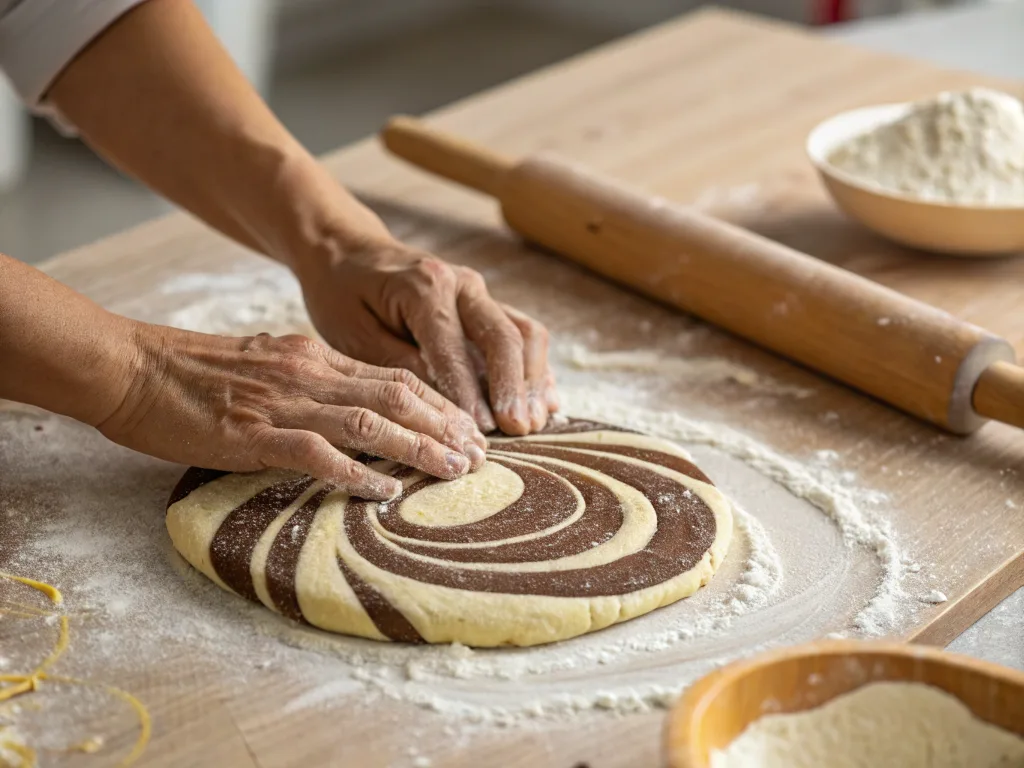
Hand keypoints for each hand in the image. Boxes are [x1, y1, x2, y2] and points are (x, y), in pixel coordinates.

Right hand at [100, 323, 486, 499]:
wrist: (132, 367)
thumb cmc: (194, 373)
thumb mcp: (265, 364)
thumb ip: (308, 381)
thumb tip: (347, 405)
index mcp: (314, 357)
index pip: (394, 377)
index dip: (440, 403)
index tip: (469, 428)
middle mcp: (309, 374)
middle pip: (398, 395)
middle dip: (446, 425)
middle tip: (480, 454)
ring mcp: (284, 402)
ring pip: (370, 421)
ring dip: (419, 447)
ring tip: (454, 470)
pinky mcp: (253, 433)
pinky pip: (317, 453)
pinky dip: (356, 472)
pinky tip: (385, 491)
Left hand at [295, 237, 558, 435]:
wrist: (349, 252)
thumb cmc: (343, 295)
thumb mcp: (352, 334)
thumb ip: (396, 364)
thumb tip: (440, 403)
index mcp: (424, 287)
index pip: (454, 347)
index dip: (469, 391)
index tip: (479, 430)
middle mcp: (462, 284)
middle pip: (503, 336)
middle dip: (514, 387)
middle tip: (518, 429)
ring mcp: (480, 292)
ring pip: (525, 333)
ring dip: (533, 379)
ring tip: (533, 422)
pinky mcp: (488, 304)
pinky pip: (524, 334)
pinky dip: (536, 369)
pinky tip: (543, 402)